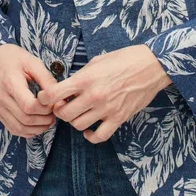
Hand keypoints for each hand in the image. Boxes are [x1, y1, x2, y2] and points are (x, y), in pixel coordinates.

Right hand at [0, 44, 58, 137]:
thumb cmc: (14, 58)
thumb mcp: (33, 63)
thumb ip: (46, 80)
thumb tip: (59, 97)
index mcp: (10, 83)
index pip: (29, 106)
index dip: (45, 109)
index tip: (53, 104)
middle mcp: (0, 97)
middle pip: (25, 119)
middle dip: (44, 120)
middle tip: (54, 114)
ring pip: (18, 128)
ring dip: (36, 128)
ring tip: (48, 120)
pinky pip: (12, 128)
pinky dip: (26, 131)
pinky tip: (36, 124)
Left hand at [37, 44, 172, 142]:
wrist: (151, 66)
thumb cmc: (124, 59)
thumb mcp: (97, 61)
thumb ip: (80, 76)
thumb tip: (67, 87)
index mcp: (86, 79)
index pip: (54, 94)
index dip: (44, 98)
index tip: (44, 98)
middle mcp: (93, 96)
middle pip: (64, 114)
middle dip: (60, 110)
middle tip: (65, 104)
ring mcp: (106, 109)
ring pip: (78, 125)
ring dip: (75, 121)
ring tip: (79, 113)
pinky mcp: (118, 118)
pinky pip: (99, 136)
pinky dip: (91, 136)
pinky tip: (90, 129)